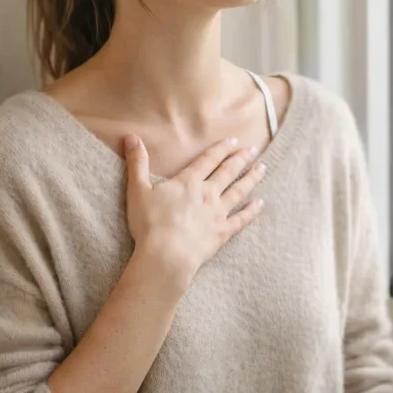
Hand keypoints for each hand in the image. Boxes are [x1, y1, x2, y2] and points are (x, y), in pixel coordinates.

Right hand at [123, 135, 266, 281]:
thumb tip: (131, 137)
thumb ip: (137, 163)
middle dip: (240, 159)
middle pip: (227, 172)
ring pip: (238, 191)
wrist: (167, 255)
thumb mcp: (138, 190)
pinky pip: (241, 219)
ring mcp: (217, 213)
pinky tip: (260, 204)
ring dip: (251, 179)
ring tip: (262, 168)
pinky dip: (251, 211)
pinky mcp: (222, 233)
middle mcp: (207, 193)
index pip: (208, 160)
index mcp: (188, 182)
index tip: (234, 140)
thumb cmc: (150, 224)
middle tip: (253, 150)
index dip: (220, 149)